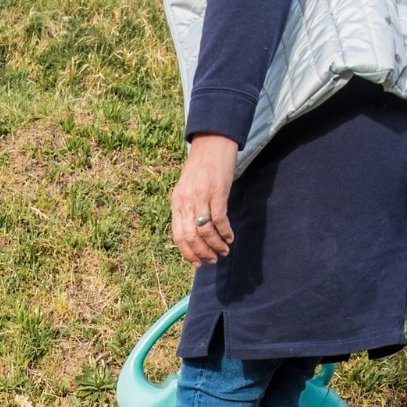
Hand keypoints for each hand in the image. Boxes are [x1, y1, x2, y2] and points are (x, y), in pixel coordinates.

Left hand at [171, 133, 237, 265]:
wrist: (212, 143)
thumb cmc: (201, 168)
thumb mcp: (187, 190)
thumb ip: (187, 209)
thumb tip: (194, 234)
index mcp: (177, 203)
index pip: (178, 236)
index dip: (187, 253)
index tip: (197, 263)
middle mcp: (186, 201)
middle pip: (191, 237)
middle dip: (202, 253)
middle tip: (213, 260)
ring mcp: (201, 196)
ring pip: (205, 231)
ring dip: (215, 245)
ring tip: (224, 251)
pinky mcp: (217, 191)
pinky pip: (219, 219)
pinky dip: (225, 232)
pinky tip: (230, 237)